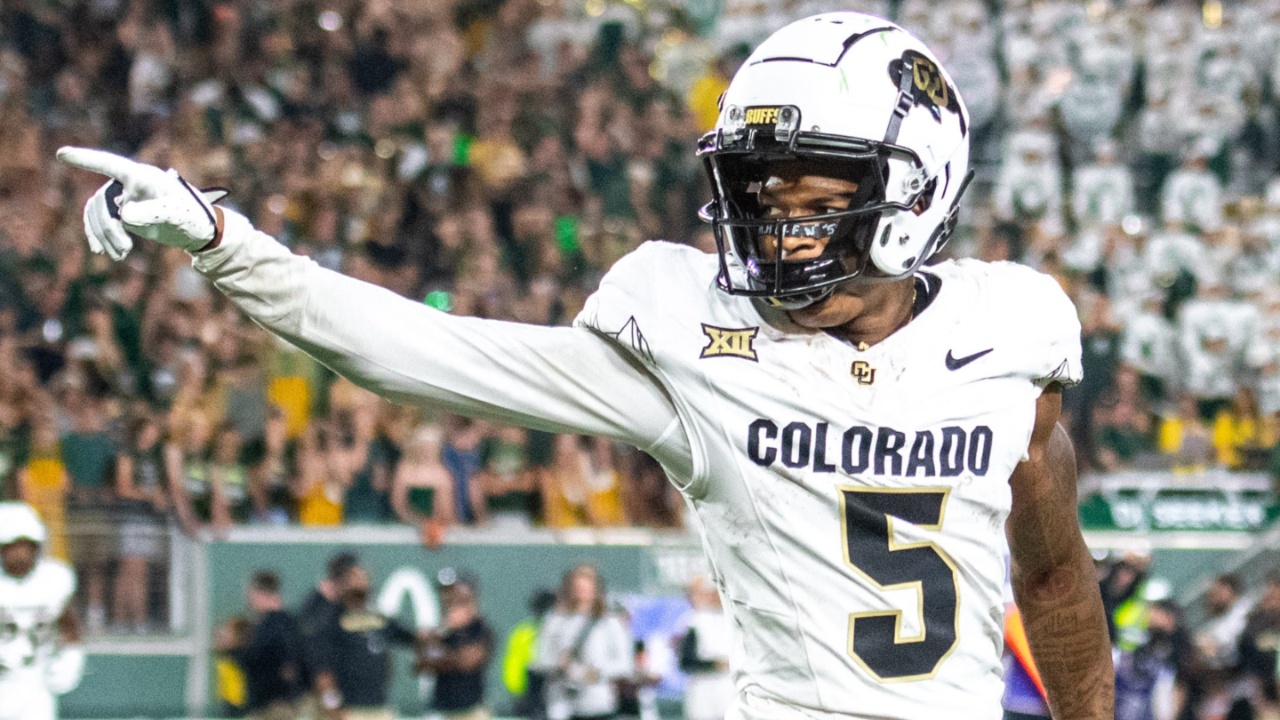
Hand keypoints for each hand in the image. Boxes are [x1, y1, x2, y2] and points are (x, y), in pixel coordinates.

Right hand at [56, 147, 227, 259]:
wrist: (196, 227)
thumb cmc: (191, 215)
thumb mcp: (177, 215)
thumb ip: (154, 212)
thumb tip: (124, 214)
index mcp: (142, 176)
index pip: (110, 164)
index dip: (86, 160)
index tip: (62, 154)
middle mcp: (128, 181)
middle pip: (102, 201)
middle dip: (109, 228)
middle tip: (125, 251)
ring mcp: (122, 195)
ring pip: (98, 213)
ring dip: (104, 235)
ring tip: (120, 256)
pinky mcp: (121, 210)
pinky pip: (98, 220)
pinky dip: (98, 235)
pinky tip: (102, 251)